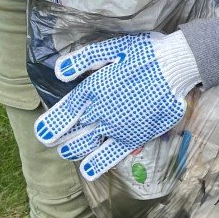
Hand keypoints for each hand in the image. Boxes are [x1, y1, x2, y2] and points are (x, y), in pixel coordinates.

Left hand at [34, 32, 200, 179]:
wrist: (177, 68)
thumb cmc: (145, 54)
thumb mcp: (113, 48)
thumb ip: (83, 60)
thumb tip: (58, 71)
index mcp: (91, 90)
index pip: (62, 115)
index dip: (49, 127)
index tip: (42, 133)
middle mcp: (100, 113)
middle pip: (70, 135)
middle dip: (58, 140)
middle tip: (55, 140)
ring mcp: (116, 129)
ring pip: (84, 147)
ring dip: (72, 150)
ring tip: (68, 150)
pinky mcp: (133, 138)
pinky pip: (109, 157)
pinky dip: (96, 165)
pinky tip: (87, 170)